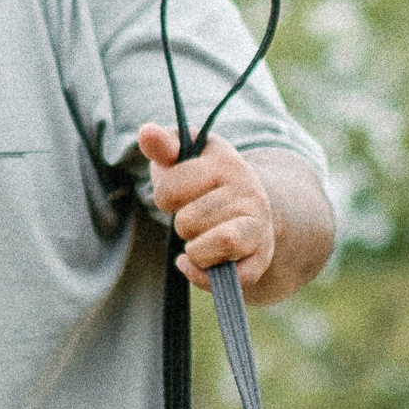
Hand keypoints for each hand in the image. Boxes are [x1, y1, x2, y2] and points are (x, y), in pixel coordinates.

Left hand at [137, 124, 277, 288]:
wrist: (250, 203)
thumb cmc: (205, 180)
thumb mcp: (184, 155)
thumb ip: (162, 144)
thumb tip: (146, 131)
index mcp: (225, 162)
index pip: (171, 190)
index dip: (165, 198)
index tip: (177, 194)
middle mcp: (249, 191)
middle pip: (189, 222)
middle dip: (182, 225)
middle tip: (192, 218)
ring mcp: (259, 224)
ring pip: (219, 244)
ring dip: (195, 250)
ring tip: (198, 239)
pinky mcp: (262, 257)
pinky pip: (236, 277)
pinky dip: (206, 276)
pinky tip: (196, 263)